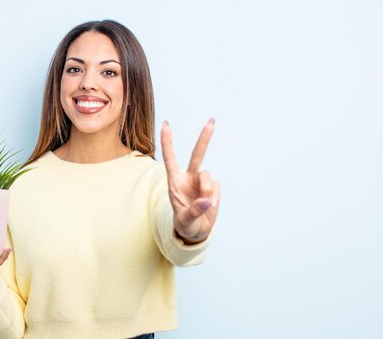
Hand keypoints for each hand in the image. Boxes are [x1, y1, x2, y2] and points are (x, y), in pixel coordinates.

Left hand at [161, 118, 220, 242]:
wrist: (196, 231)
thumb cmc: (185, 224)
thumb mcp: (185, 221)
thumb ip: (194, 211)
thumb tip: (208, 201)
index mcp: (175, 182)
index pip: (170, 158)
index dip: (168, 142)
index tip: (166, 124)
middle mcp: (188, 178)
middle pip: (197, 154)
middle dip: (205, 138)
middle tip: (212, 121)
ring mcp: (201, 182)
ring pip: (208, 176)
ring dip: (206, 190)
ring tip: (203, 204)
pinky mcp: (212, 187)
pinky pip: (216, 187)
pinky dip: (214, 197)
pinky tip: (210, 205)